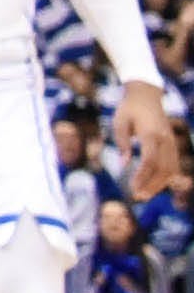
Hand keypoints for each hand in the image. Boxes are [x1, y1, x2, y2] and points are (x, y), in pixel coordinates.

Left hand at [119, 82, 184, 201]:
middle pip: (163, 169)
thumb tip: (124, 165)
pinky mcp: (173, 144)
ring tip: (144, 194)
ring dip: (159, 184)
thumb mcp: (119, 122)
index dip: (143, 177)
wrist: (146, 95)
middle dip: (151, 185)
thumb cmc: (128, 109)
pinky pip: (173, 165)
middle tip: (137, 196)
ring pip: (171, 170)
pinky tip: (154, 184)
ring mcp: (171, 142)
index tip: (133, 188)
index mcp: (151, 134)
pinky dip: (165, 177)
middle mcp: (165, 140)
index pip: (149, 161)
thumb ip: (122, 143)